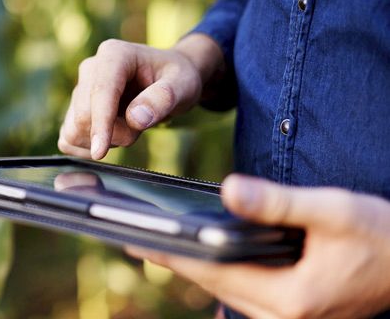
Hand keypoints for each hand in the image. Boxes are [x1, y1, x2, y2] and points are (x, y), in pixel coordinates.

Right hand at [58, 34, 222, 159]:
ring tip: (129, 127)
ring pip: (74, 130)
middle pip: (84, 115)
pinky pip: (69, 139)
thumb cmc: (176, 79)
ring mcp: (79, 89)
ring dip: (104, 140)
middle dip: (114, 134)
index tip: (100, 152)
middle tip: (141, 127)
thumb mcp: (183, 85)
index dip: (100, 123)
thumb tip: (135, 119)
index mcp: (114, 55)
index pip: (100, 92)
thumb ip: (163, 99)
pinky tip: (111, 138)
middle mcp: (90, 68)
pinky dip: (88, 147)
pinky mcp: (75, 109)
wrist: (168, 80)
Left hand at [127, 175, 389, 318]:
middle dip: (174, 261)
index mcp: (292, 299)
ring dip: (194, 267)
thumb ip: (277, 202)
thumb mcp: (333, 211)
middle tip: (132, 238)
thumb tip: (227, 190)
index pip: (214, 272)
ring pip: (226, 292)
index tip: (135, 239)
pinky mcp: (294, 312)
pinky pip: (243, 294)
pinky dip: (219, 273)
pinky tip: (204, 256)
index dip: (172, 254)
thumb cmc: (382, 236)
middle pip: (214, 286)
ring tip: (158, 243)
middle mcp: (285, 318)